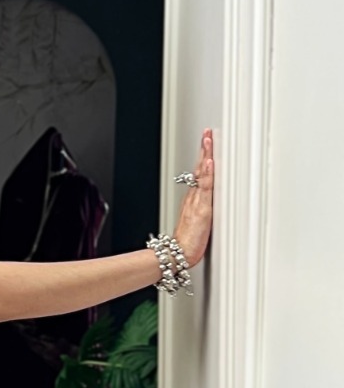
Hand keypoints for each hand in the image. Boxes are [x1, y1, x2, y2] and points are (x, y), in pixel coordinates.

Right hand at [174, 129, 213, 267]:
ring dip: (206, 156)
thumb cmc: (187, 243)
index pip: (199, 174)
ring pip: (202, 175)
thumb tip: (205, 202)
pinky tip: (210, 163)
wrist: (178, 255)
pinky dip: (208, 174)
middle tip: (207, 133)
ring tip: (208, 140)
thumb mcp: (195, 223)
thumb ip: (199, 211)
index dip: (203, 157)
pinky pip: (206, 189)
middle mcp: (194, 198)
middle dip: (204, 150)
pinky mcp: (202, 210)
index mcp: (193, 200)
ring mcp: (197, 203)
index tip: (206, 142)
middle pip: (200, 169)